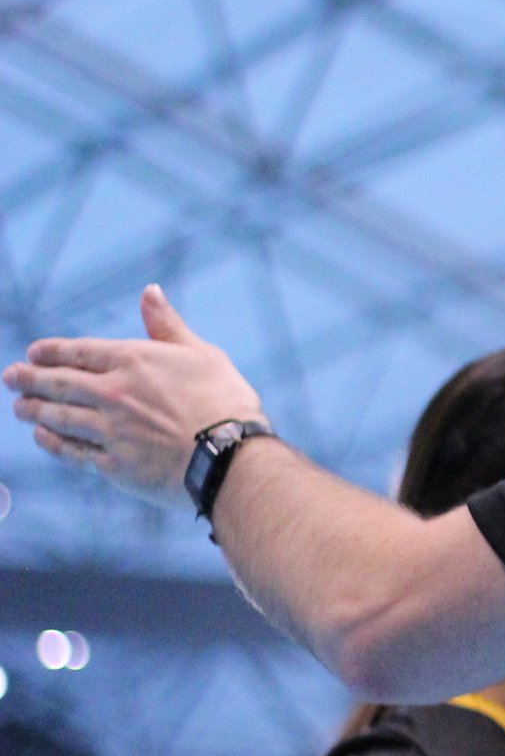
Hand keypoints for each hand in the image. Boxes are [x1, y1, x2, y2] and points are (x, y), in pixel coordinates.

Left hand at [4, 287, 261, 508]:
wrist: (231, 456)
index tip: (34, 353)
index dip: (51, 352)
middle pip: (59, 383)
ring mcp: (109, 430)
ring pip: (58, 416)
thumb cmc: (225, 402)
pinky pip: (72, 451)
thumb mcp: (202, 354)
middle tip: (11, 377)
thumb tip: (150, 291)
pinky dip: (53, 442)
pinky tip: (43, 436)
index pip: (78, 352)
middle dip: (29, 379)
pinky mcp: (113, 464)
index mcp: (133, 361)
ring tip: (19, 407)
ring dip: (34, 410)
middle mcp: (112, 393)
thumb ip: (167, 325)